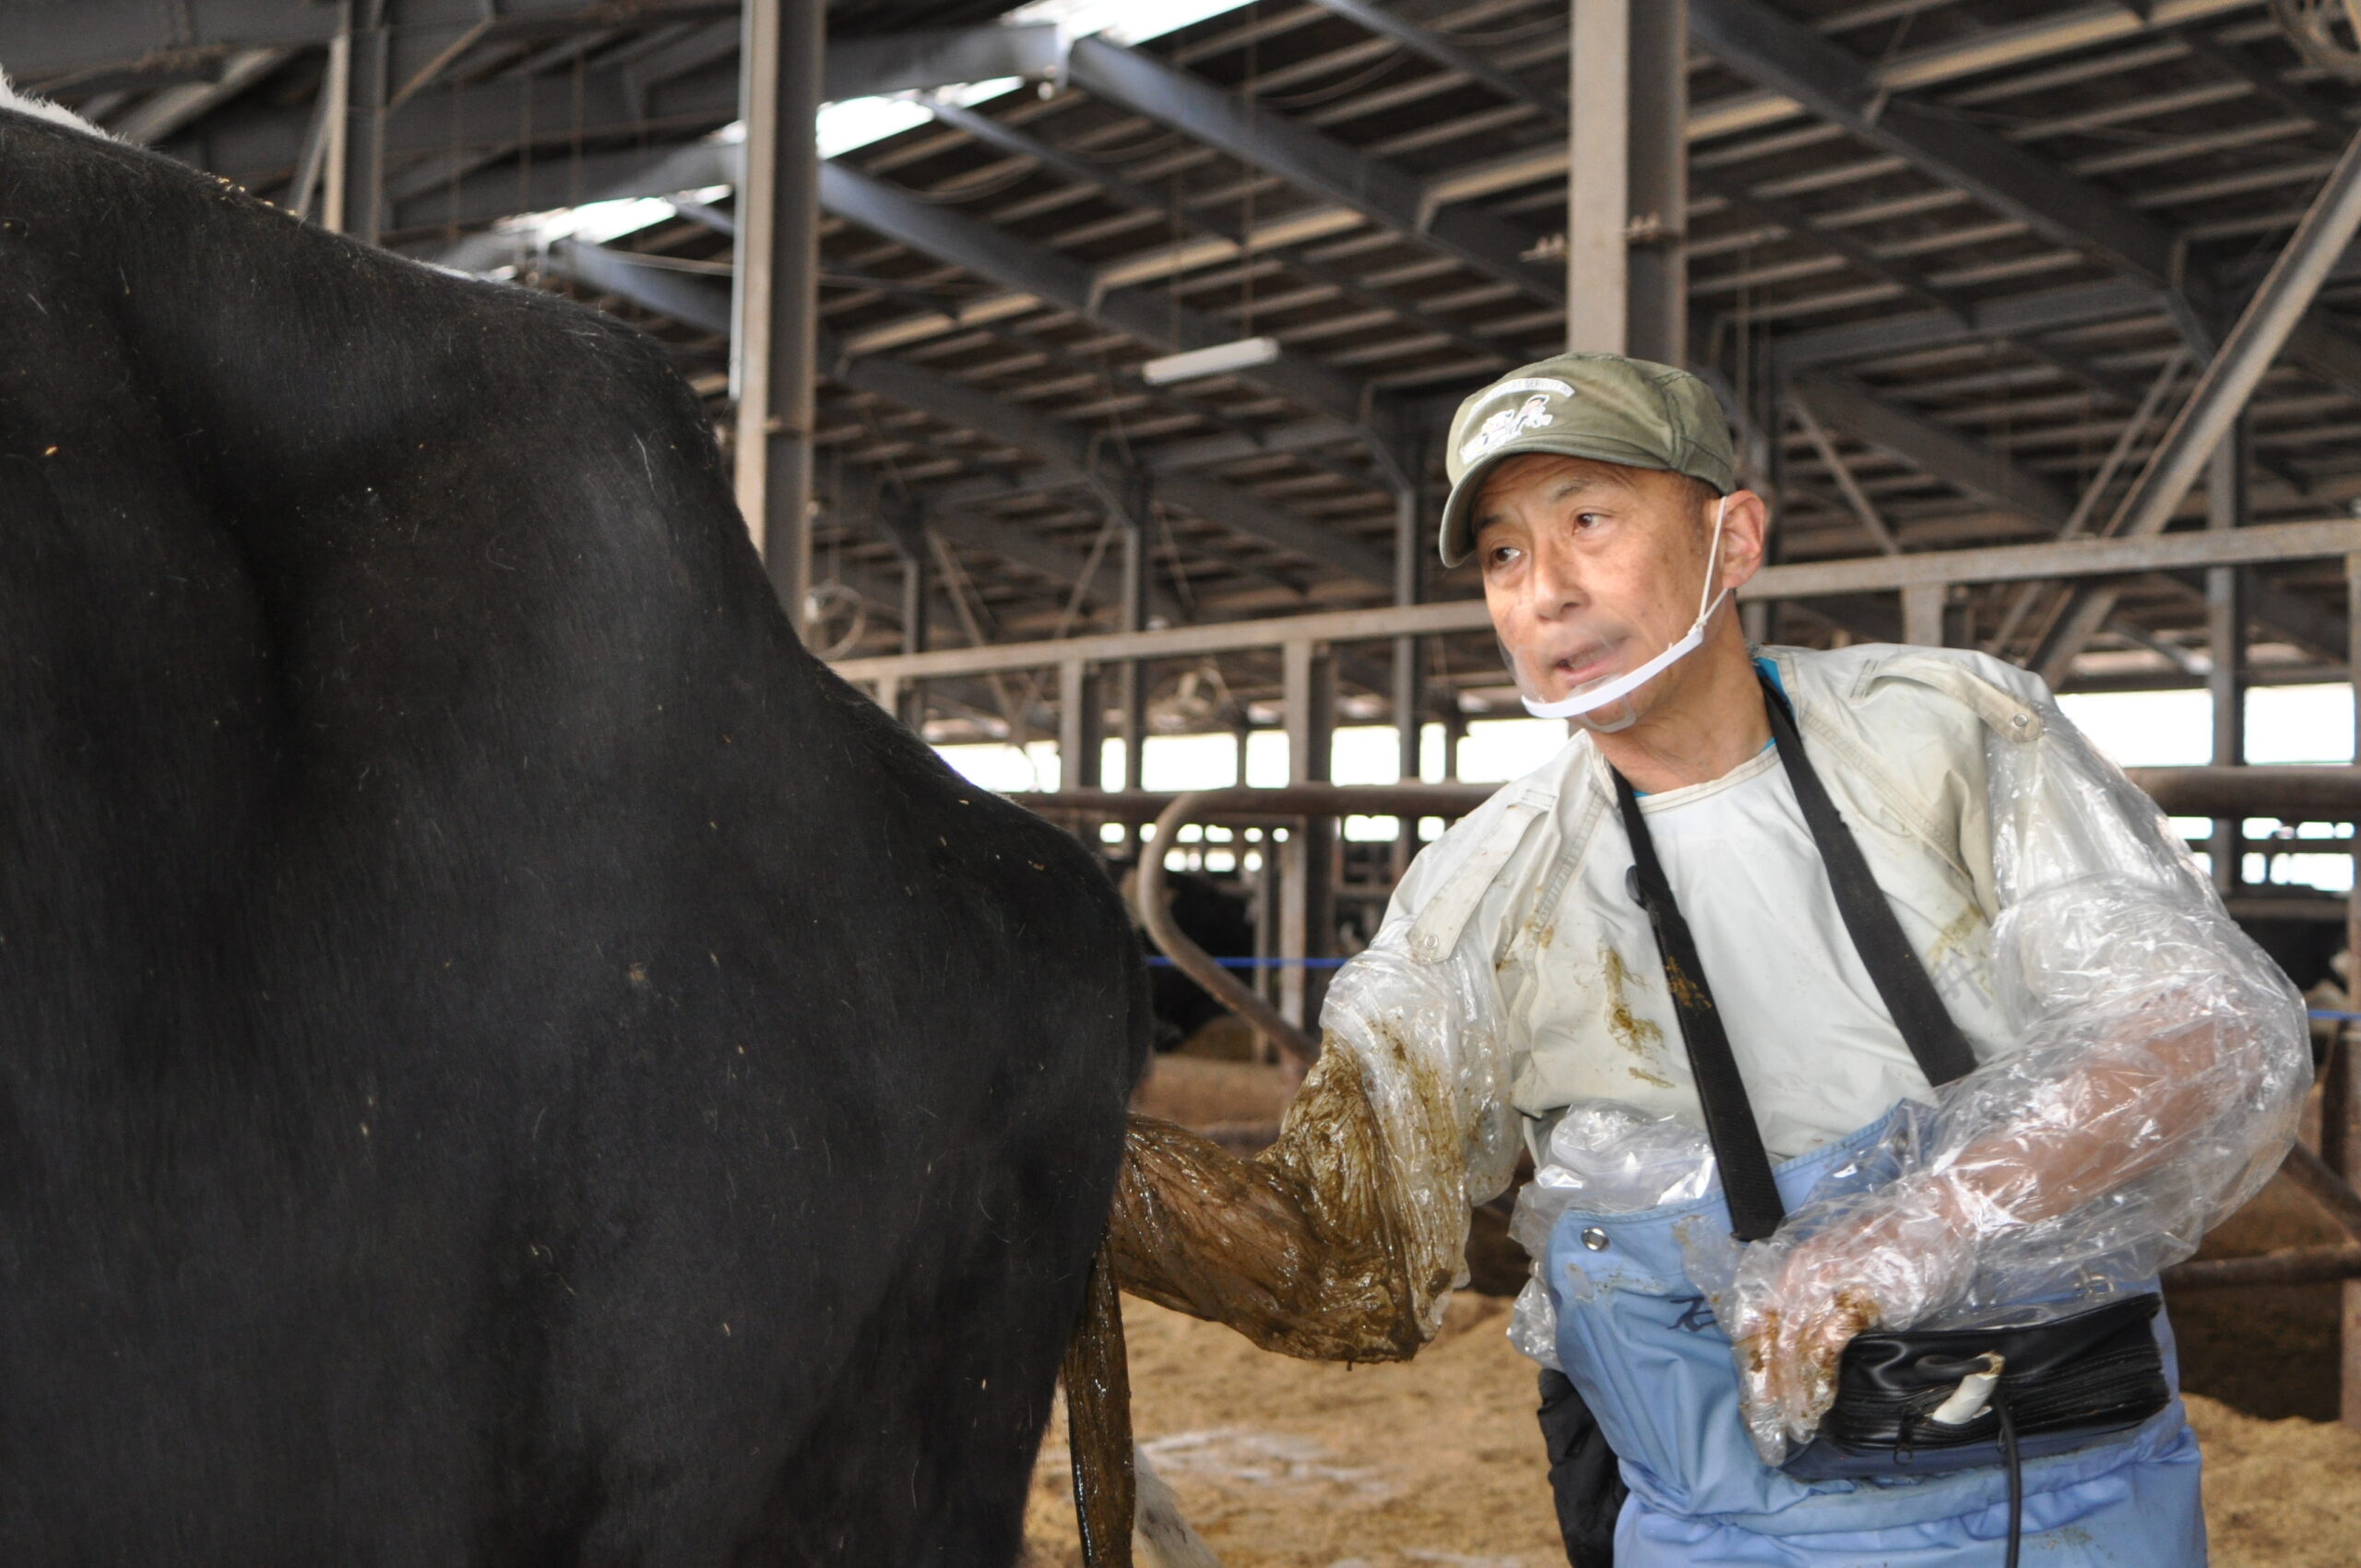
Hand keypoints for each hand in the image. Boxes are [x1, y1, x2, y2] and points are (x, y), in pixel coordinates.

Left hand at [1726, 1182, 1977, 1451]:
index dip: (1758, 1365)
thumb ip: (1830, 1303)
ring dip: (1795, 1392)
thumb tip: (1820, 1351)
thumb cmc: (1904, 1243)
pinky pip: (1826, 1347)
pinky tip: (1821, 1403)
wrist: (1941, 1212)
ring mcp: (1826, 1284)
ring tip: (1799, 1424)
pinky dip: (1819, 1379)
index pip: (1761, 1324)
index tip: (1760, 1401)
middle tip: (1774, 1426)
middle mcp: (1801, 1274)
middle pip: (1771, 1341)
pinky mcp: (1855, 1298)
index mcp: (1796, 1266)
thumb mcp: (1851, 1268)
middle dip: (1771, 1389)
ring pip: (1794, 1348)